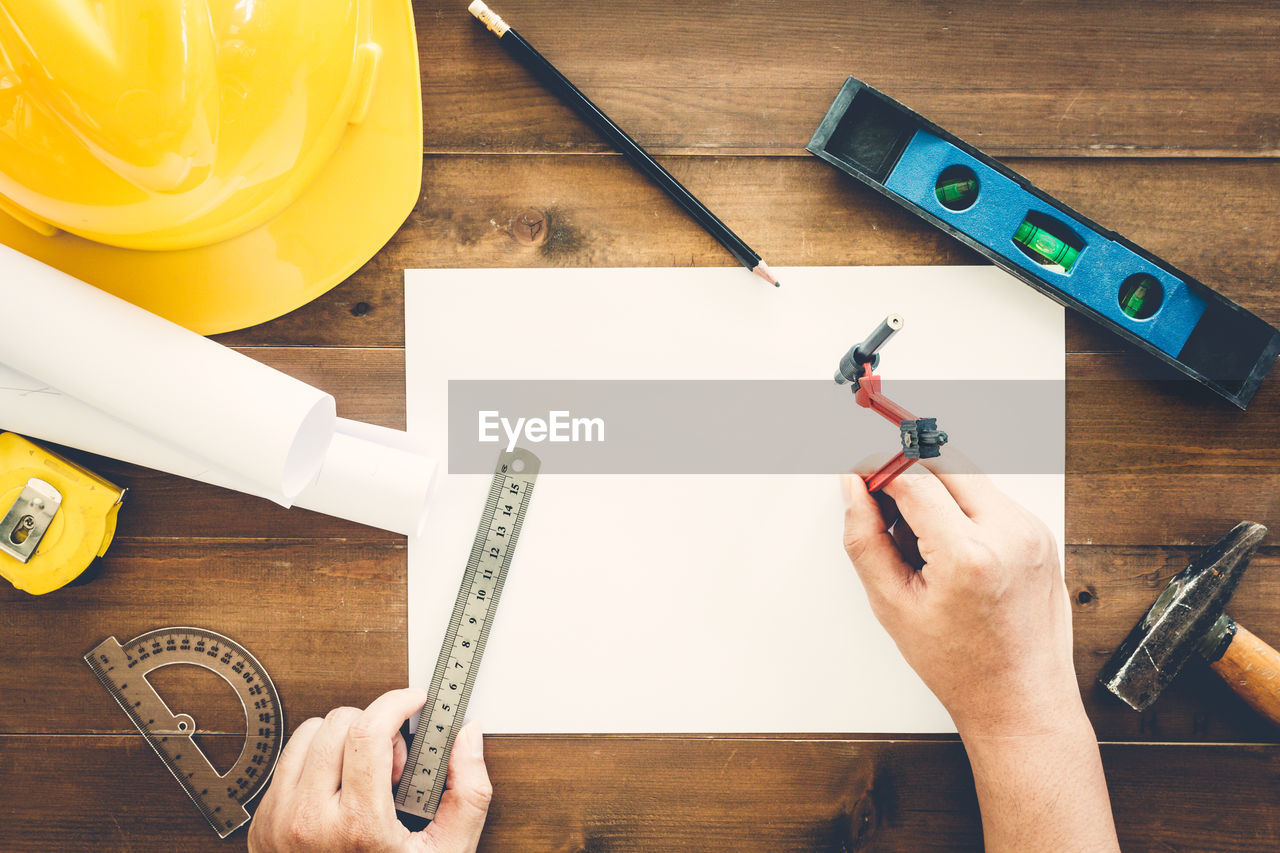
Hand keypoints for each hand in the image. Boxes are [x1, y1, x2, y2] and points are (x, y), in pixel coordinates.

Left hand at [249, 688, 491, 851]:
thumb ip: (468, 793)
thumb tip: (467, 737)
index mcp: (358, 827)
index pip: (368, 734)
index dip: (396, 703)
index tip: (413, 700)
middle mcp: (309, 821)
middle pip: (342, 725)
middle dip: (378, 728)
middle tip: (395, 765)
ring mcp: (280, 822)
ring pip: (310, 732)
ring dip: (344, 738)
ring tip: (364, 776)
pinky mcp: (264, 824)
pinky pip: (287, 758)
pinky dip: (317, 758)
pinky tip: (338, 788)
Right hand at [842, 457, 1079, 736]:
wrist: (1021, 699)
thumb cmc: (962, 666)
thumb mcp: (893, 605)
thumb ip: (865, 539)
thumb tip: (854, 491)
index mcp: (969, 555)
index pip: (913, 479)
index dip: (878, 470)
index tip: (860, 476)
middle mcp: (1009, 534)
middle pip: (945, 464)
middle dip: (907, 475)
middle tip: (884, 507)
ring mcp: (1032, 532)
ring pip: (969, 477)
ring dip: (936, 492)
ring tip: (921, 543)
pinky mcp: (1041, 534)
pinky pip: (991, 499)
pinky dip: (962, 509)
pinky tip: (950, 550)